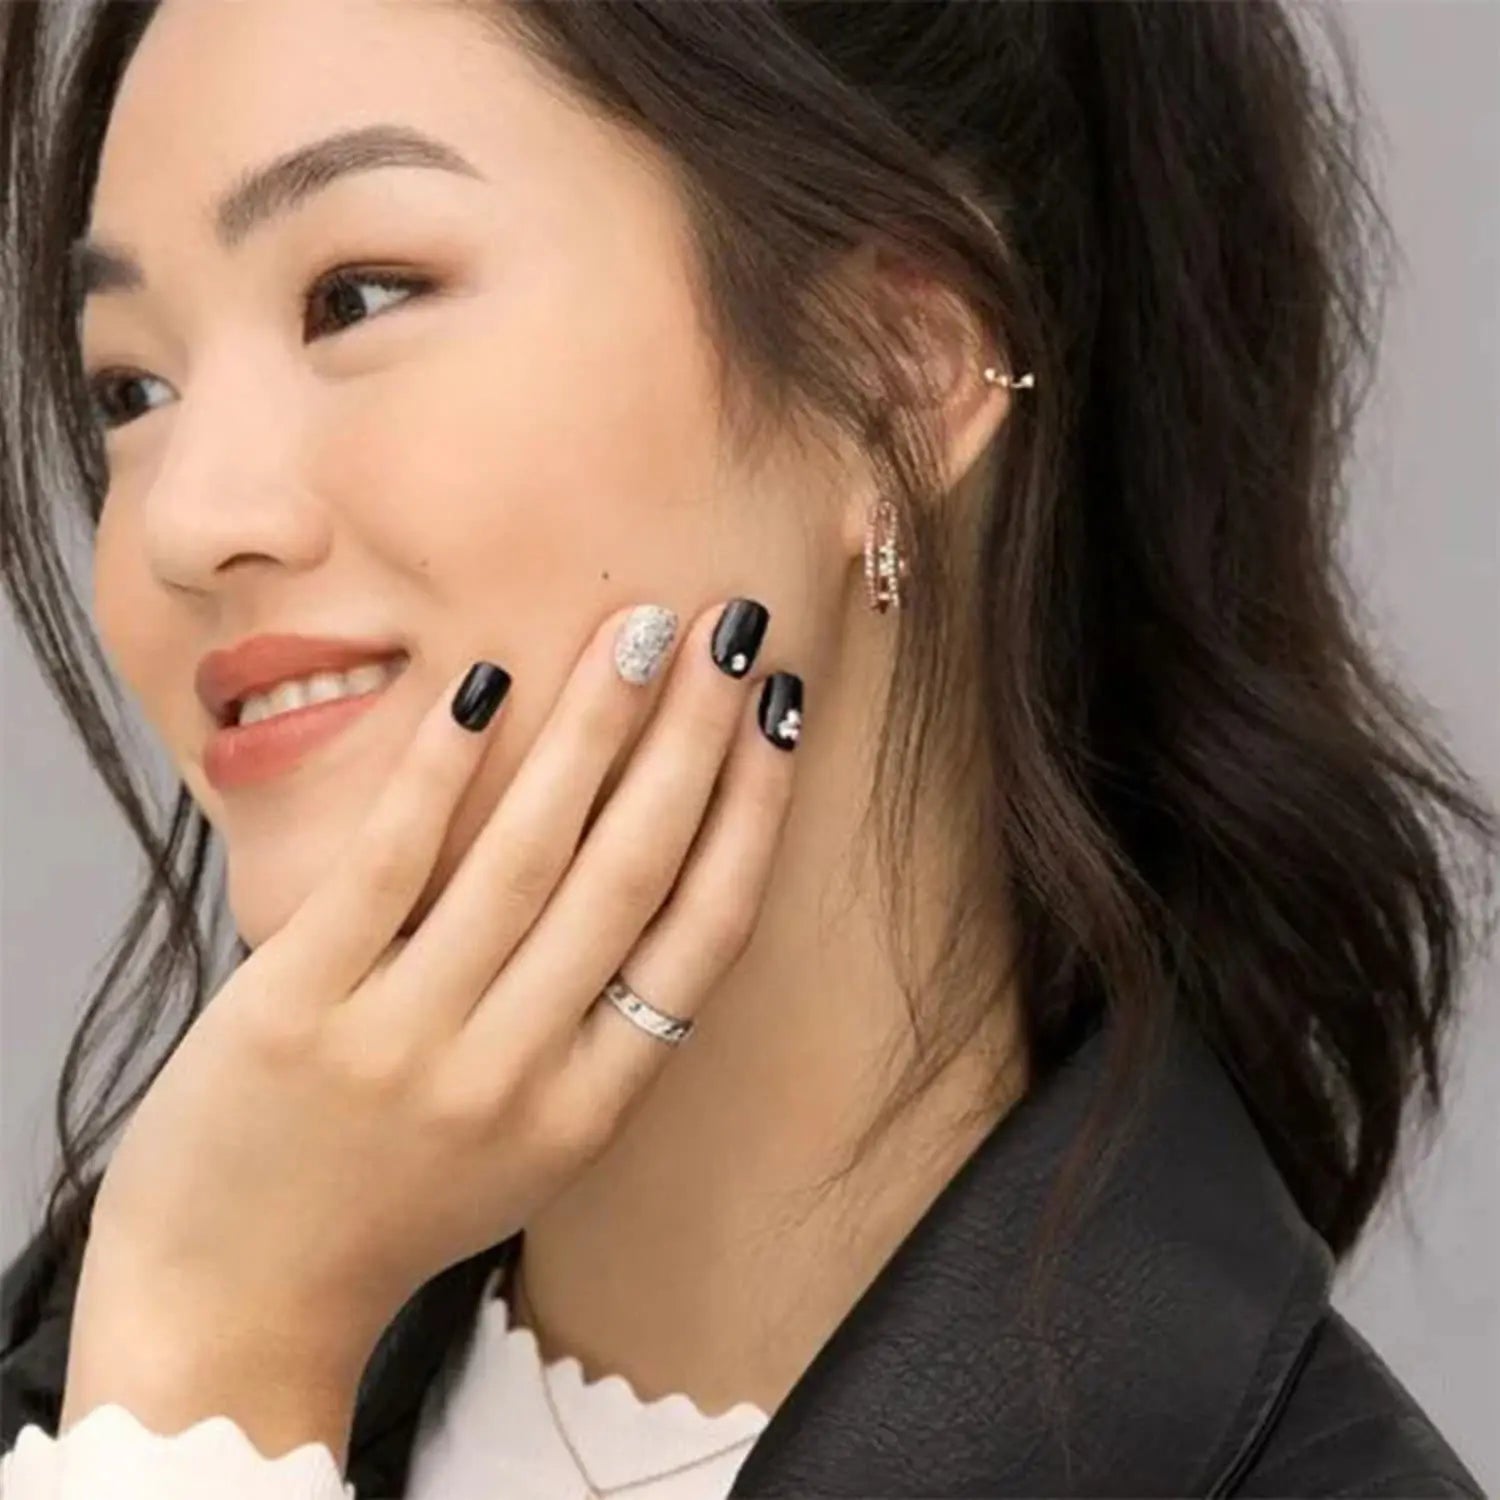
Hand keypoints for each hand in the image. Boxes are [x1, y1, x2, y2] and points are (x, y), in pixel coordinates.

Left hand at [68, 599, 797, 1421]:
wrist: (231, 1298)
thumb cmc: (394, 1201)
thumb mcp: (530, 1137)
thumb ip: (593, 1025)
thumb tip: (660, 863)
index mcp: (589, 1106)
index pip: (701, 935)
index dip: (752, 812)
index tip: (777, 713)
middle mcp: (514, 1074)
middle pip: (630, 875)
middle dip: (692, 740)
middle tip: (727, 630)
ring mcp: (404, 1041)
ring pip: (527, 857)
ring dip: (593, 730)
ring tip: (636, 629)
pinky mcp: (297, 1009)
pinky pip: (390, 867)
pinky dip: (444, 772)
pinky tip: (487, 684)